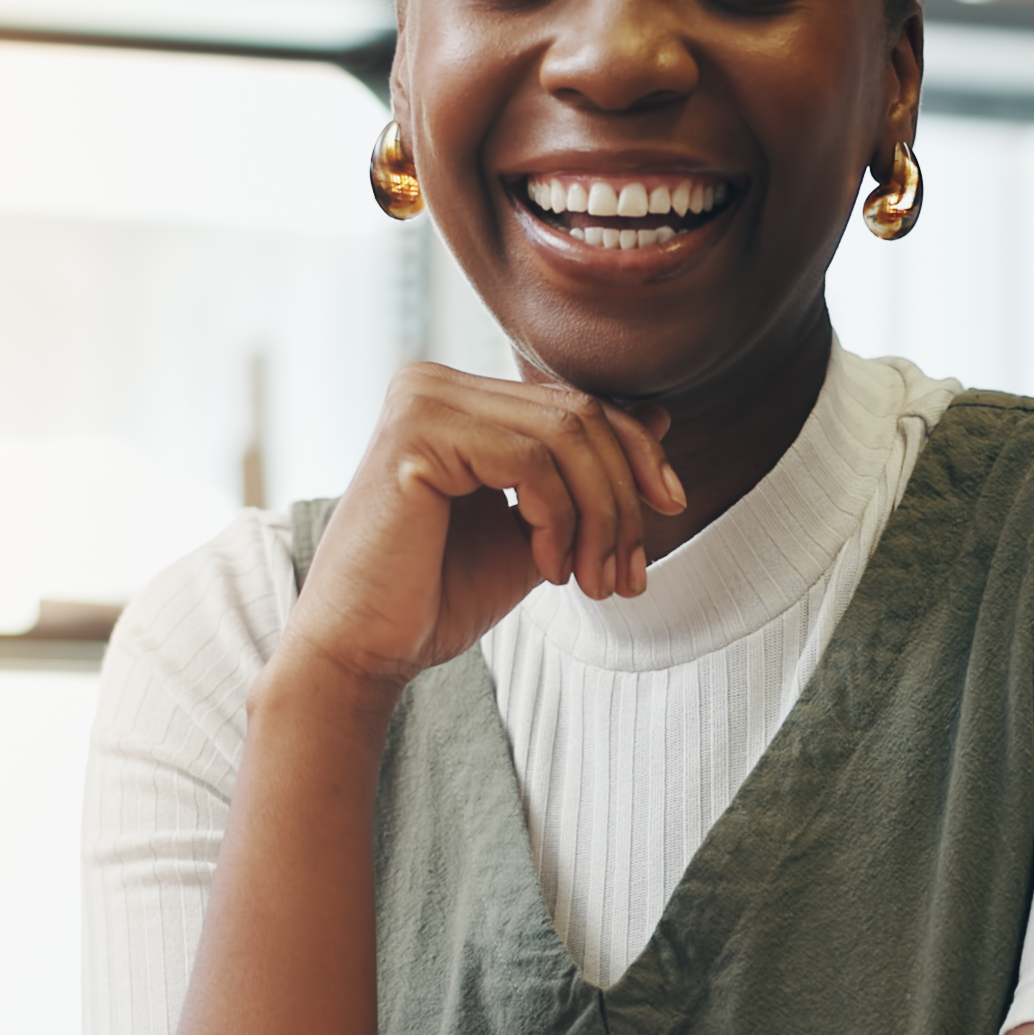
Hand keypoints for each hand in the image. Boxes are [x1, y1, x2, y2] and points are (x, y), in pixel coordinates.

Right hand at [281, 363, 688, 692]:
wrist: (363, 651)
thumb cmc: (438, 596)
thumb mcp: (538, 528)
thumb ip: (585, 475)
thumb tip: (659, 416)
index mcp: (458, 397)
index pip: (575, 404)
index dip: (636, 454)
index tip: (670, 510)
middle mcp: (433, 382)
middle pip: (578, 415)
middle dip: (623, 497)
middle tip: (631, 575)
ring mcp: (420, 399)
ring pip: (564, 435)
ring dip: (599, 519)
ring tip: (595, 583)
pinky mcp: (415, 433)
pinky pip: (529, 462)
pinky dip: (558, 521)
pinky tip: (547, 571)